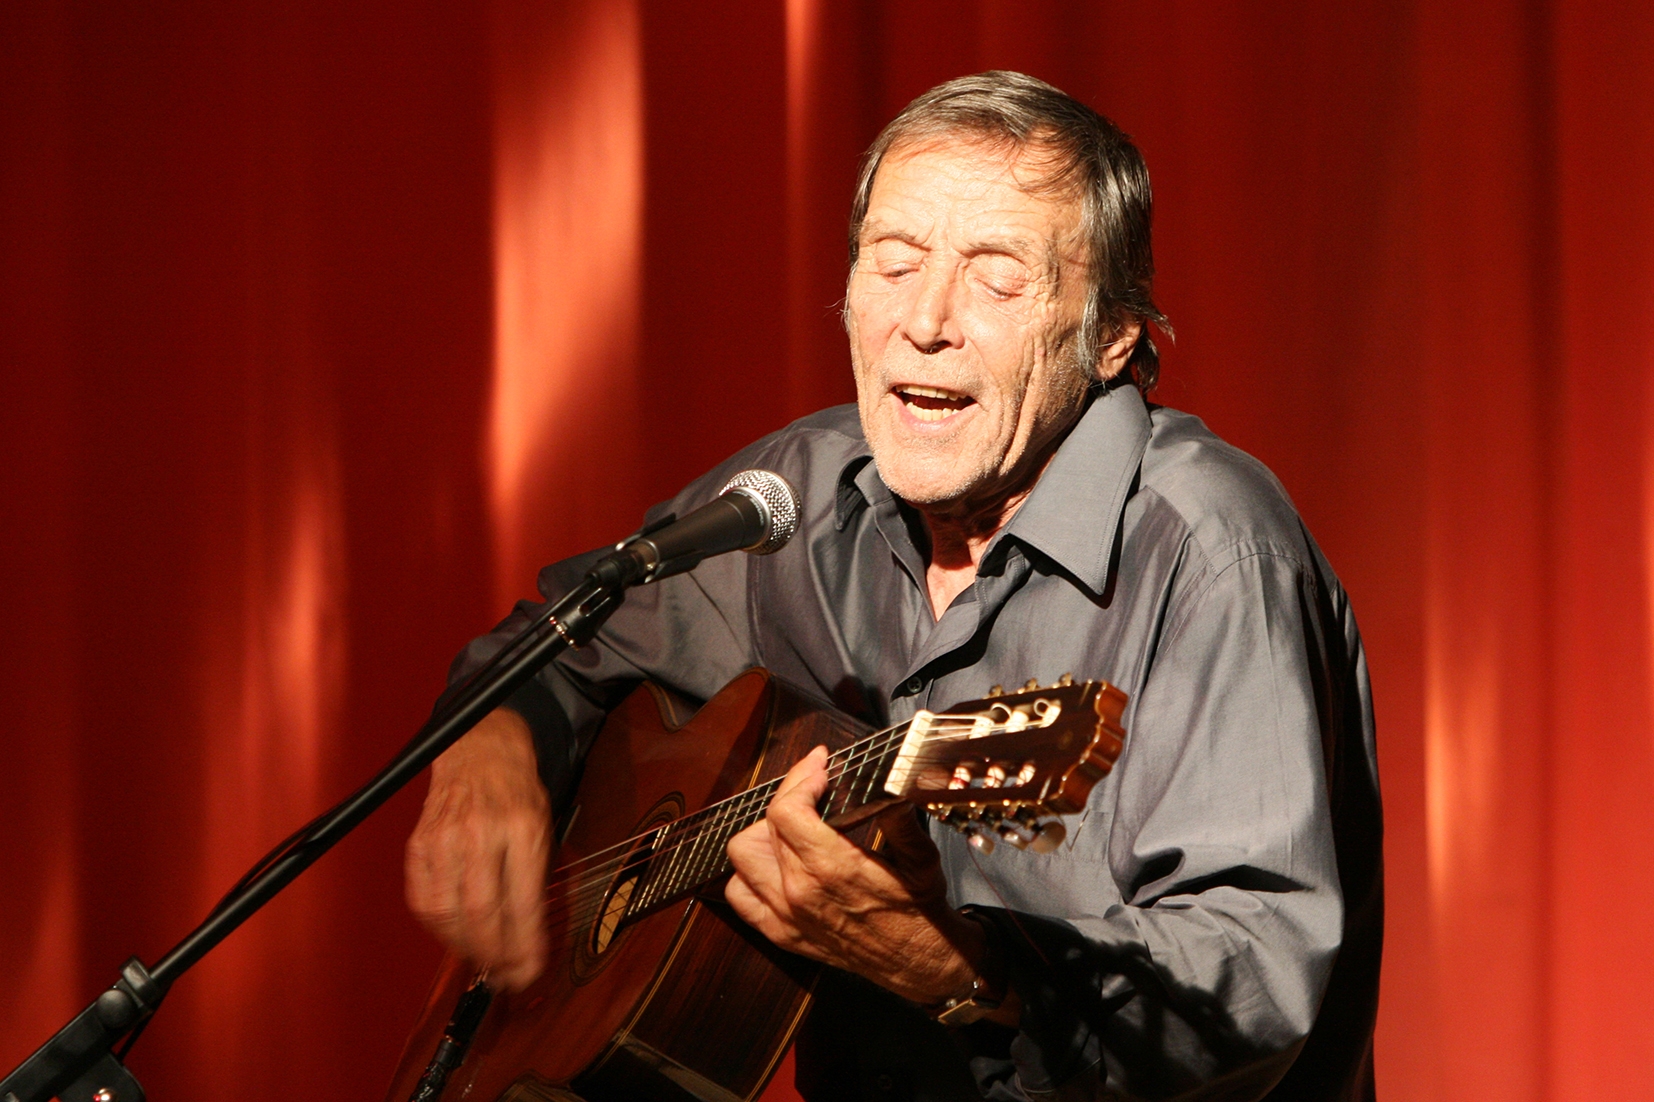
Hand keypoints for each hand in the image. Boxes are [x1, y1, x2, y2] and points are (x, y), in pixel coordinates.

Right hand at [405, 707, 550, 989]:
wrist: (480, 748)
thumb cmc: (517, 792)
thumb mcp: (543, 827)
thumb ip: (536, 879)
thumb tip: (528, 941)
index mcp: (522, 828)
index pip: (523, 901)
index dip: (524, 946)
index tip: (529, 971)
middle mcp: (481, 833)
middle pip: (480, 913)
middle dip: (494, 956)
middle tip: (505, 977)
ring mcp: (444, 838)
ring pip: (447, 913)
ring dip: (464, 948)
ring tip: (481, 961)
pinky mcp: (418, 844)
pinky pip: (422, 900)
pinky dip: (438, 928)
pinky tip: (454, 935)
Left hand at [723, 746, 985, 1004]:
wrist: (918, 961)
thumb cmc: (919, 908)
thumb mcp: (920, 855)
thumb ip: (899, 815)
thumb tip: (890, 780)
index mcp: (832, 868)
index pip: (786, 810)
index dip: (799, 779)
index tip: (819, 768)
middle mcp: (800, 892)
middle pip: (764, 826)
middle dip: (789, 795)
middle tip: (812, 787)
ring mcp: (786, 915)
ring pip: (742, 856)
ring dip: (763, 833)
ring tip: (791, 824)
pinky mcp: (781, 933)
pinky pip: (740, 895)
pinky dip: (749, 873)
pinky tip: (774, 862)